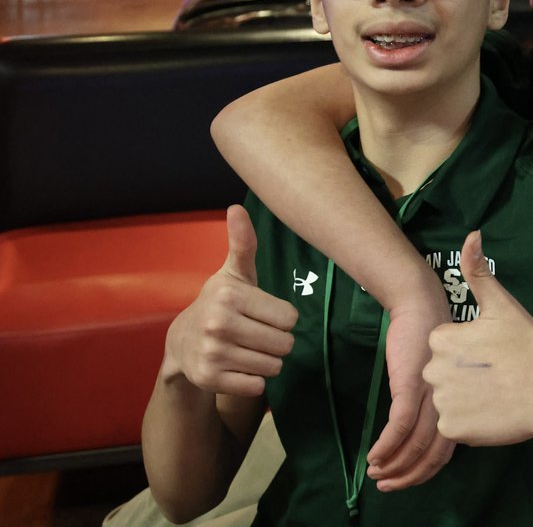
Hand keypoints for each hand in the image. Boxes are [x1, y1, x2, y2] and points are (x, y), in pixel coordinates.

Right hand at [162, 205, 297, 397]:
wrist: (181, 342)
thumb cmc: (220, 303)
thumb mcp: (234, 274)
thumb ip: (243, 243)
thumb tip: (236, 207)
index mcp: (230, 294)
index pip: (290, 318)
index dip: (282, 319)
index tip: (263, 314)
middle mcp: (219, 323)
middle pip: (285, 343)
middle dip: (278, 341)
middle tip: (257, 334)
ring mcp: (213, 353)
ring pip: (274, 366)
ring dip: (267, 361)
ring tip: (246, 349)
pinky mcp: (209, 380)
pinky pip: (257, 386)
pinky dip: (254, 380)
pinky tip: (237, 367)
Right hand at [366, 266, 455, 489]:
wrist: (421, 304)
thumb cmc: (431, 336)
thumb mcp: (440, 372)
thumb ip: (435, 400)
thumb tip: (421, 427)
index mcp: (459, 401)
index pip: (447, 448)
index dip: (427, 469)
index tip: (409, 480)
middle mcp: (449, 402)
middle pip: (434, 453)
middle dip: (410, 475)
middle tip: (389, 487)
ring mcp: (431, 394)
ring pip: (416, 443)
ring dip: (394, 465)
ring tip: (377, 476)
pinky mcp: (411, 385)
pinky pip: (399, 425)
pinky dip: (386, 446)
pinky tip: (374, 457)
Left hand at [423, 231, 532, 444]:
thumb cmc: (529, 345)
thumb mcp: (502, 305)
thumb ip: (478, 271)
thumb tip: (471, 234)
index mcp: (442, 339)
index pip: (444, 346)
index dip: (469, 350)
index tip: (492, 353)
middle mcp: (433, 370)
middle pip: (442, 373)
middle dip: (463, 375)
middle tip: (496, 375)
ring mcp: (442, 402)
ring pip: (448, 400)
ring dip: (467, 399)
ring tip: (497, 394)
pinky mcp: (452, 429)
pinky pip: (455, 425)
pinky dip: (470, 422)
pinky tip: (493, 412)